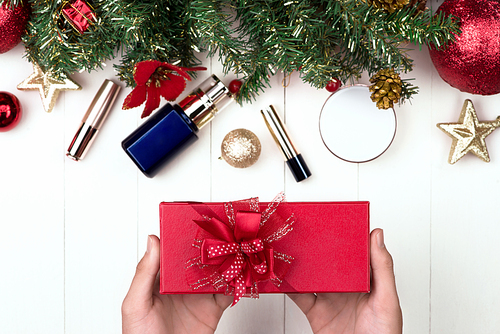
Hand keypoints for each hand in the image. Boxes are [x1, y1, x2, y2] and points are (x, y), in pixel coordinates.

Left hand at [122, 235, 232, 333]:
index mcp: (161, 279)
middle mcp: (182, 284)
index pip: (174, 251)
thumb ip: (144, 273)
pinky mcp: (213, 309)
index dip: (184, 235)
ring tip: (236, 247)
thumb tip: (152, 241)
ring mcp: (199, 296)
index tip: (196, 219)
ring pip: (217, 271)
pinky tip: (241, 272)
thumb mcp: (135, 304)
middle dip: (211, 244)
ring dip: (227, 260)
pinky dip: (238, 281)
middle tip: (223, 230)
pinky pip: (229, 291)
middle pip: (200, 258)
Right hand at [288, 228, 402, 333]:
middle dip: (317, 247)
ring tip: (288, 248)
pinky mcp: (315, 313)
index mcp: (367, 281)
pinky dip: (287, 287)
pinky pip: (298, 296)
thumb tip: (377, 235)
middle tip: (304, 230)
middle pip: (329, 262)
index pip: (355, 253)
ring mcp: (330, 299)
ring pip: (311, 276)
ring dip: (299, 264)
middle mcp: (346, 287)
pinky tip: (281, 276)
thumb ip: (382, 268)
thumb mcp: (387, 300)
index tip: (334, 219)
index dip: (345, 236)